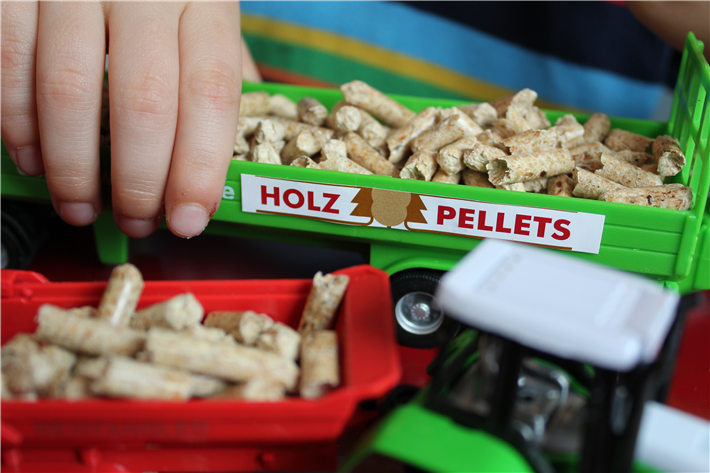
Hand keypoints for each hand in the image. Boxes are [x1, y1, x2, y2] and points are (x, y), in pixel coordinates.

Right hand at [1, 1, 249, 238]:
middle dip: (139, 181)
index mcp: (204, 0)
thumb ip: (218, 68)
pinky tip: (31, 160)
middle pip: (145, 101)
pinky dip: (17, 121)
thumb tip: (229, 150)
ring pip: (70, 89)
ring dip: (72, 166)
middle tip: (136, 221)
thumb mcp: (205, 8)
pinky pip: (9, 59)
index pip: (212, 93)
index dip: (201, 167)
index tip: (190, 219)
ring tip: (80, 207)